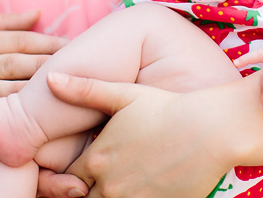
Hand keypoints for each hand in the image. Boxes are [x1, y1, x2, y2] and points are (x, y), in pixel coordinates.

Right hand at [0, 12, 66, 115]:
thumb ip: (5, 22)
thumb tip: (39, 12)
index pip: (20, 39)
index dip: (48, 42)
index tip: (73, 45)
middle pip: (18, 62)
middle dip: (49, 64)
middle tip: (79, 65)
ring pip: (7, 87)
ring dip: (36, 89)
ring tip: (63, 87)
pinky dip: (13, 110)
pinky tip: (35, 112)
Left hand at [47, 73, 230, 197]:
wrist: (212, 130)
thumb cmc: (168, 108)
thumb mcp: (125, 95)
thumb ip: (85, 90)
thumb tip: (51, 77)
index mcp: (97, 159)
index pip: (66, 178)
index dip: (69, 174)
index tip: (83, 166)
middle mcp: (110, 186)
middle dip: (84, 191)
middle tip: (98, 178)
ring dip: (108, 196)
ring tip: (122, 181)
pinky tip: (142, 188)